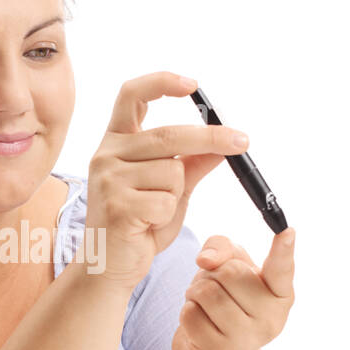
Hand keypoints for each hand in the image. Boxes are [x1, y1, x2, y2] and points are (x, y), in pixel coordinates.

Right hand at [85, 72, 248, 292]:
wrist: (109, 267)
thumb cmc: (139, 226)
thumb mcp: (170, 190)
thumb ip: (192, 164)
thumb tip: (224, 142)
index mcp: (116, 141)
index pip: (132, 95)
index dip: (161, 83)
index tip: (193, 86)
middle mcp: (107, 154)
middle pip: (170, 134)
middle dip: (211, 137)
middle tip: (242, 141)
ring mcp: (108, 179)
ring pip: (172, 172)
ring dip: (177, 195)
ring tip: (154, 213)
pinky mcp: (116, 205)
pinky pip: (165, 201)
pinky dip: (167, 216)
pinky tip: (147, 226)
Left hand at [171, 228, 296, 349]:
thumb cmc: (227, 300)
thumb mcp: (230, 267)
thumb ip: (223, 247)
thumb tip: (206, 259)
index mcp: (280, 294)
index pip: (282, 269)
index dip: (284, 249)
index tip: (287, 231)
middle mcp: (271, 319)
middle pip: (230, 272)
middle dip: (212, 273)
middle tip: (216, 287)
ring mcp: (246, 340)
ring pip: (207, 292)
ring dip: (195, 292)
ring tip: (205, 304)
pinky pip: (190, 315)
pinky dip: (187, 311)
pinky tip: (199, 323)